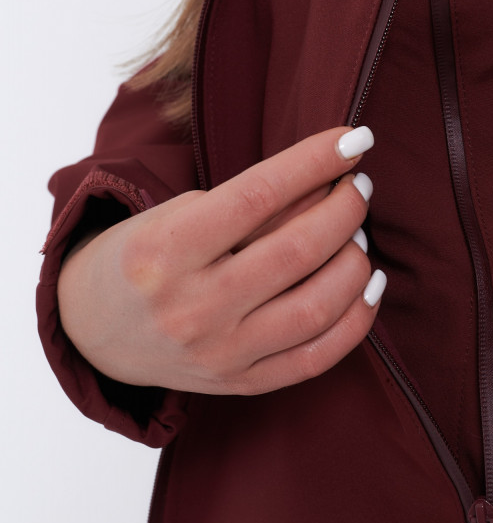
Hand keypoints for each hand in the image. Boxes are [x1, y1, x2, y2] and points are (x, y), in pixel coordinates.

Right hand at [56, 126, 384, 395]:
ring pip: (317, 306)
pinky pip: (319, 357)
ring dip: (356, 260)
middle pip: (297, 250)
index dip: (315, 161)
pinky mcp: (242, 383)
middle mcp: (192, 307)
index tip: (354, 138)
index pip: (259, 194)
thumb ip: (249, 200)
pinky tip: (368, 283)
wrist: (95, 329)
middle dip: (346, 208)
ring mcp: (219, 352)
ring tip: (357, 232)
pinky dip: (357, 317)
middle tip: (359, 185)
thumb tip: (330, 177)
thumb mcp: (178, 212)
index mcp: (166, 250)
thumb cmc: (145, 256)